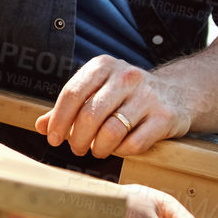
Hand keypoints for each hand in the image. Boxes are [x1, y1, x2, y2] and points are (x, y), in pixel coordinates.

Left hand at [36, 55, 194, 158]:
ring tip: (96, 150)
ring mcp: (147, 96)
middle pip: (90, 114)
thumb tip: (40, 126)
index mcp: (103, 66)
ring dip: (99, 148)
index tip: (54, 138)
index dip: (59, 120)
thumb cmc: (126, 96)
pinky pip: (135, 143)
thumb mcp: (97, 92)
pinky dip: (122, 151)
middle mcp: (126, 76)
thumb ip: (68, 109)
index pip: (72, 93)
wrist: (177, 93)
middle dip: (78, 138)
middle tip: (76, 149)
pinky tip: (119, 149)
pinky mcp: (165, 117)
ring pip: (111, 131)